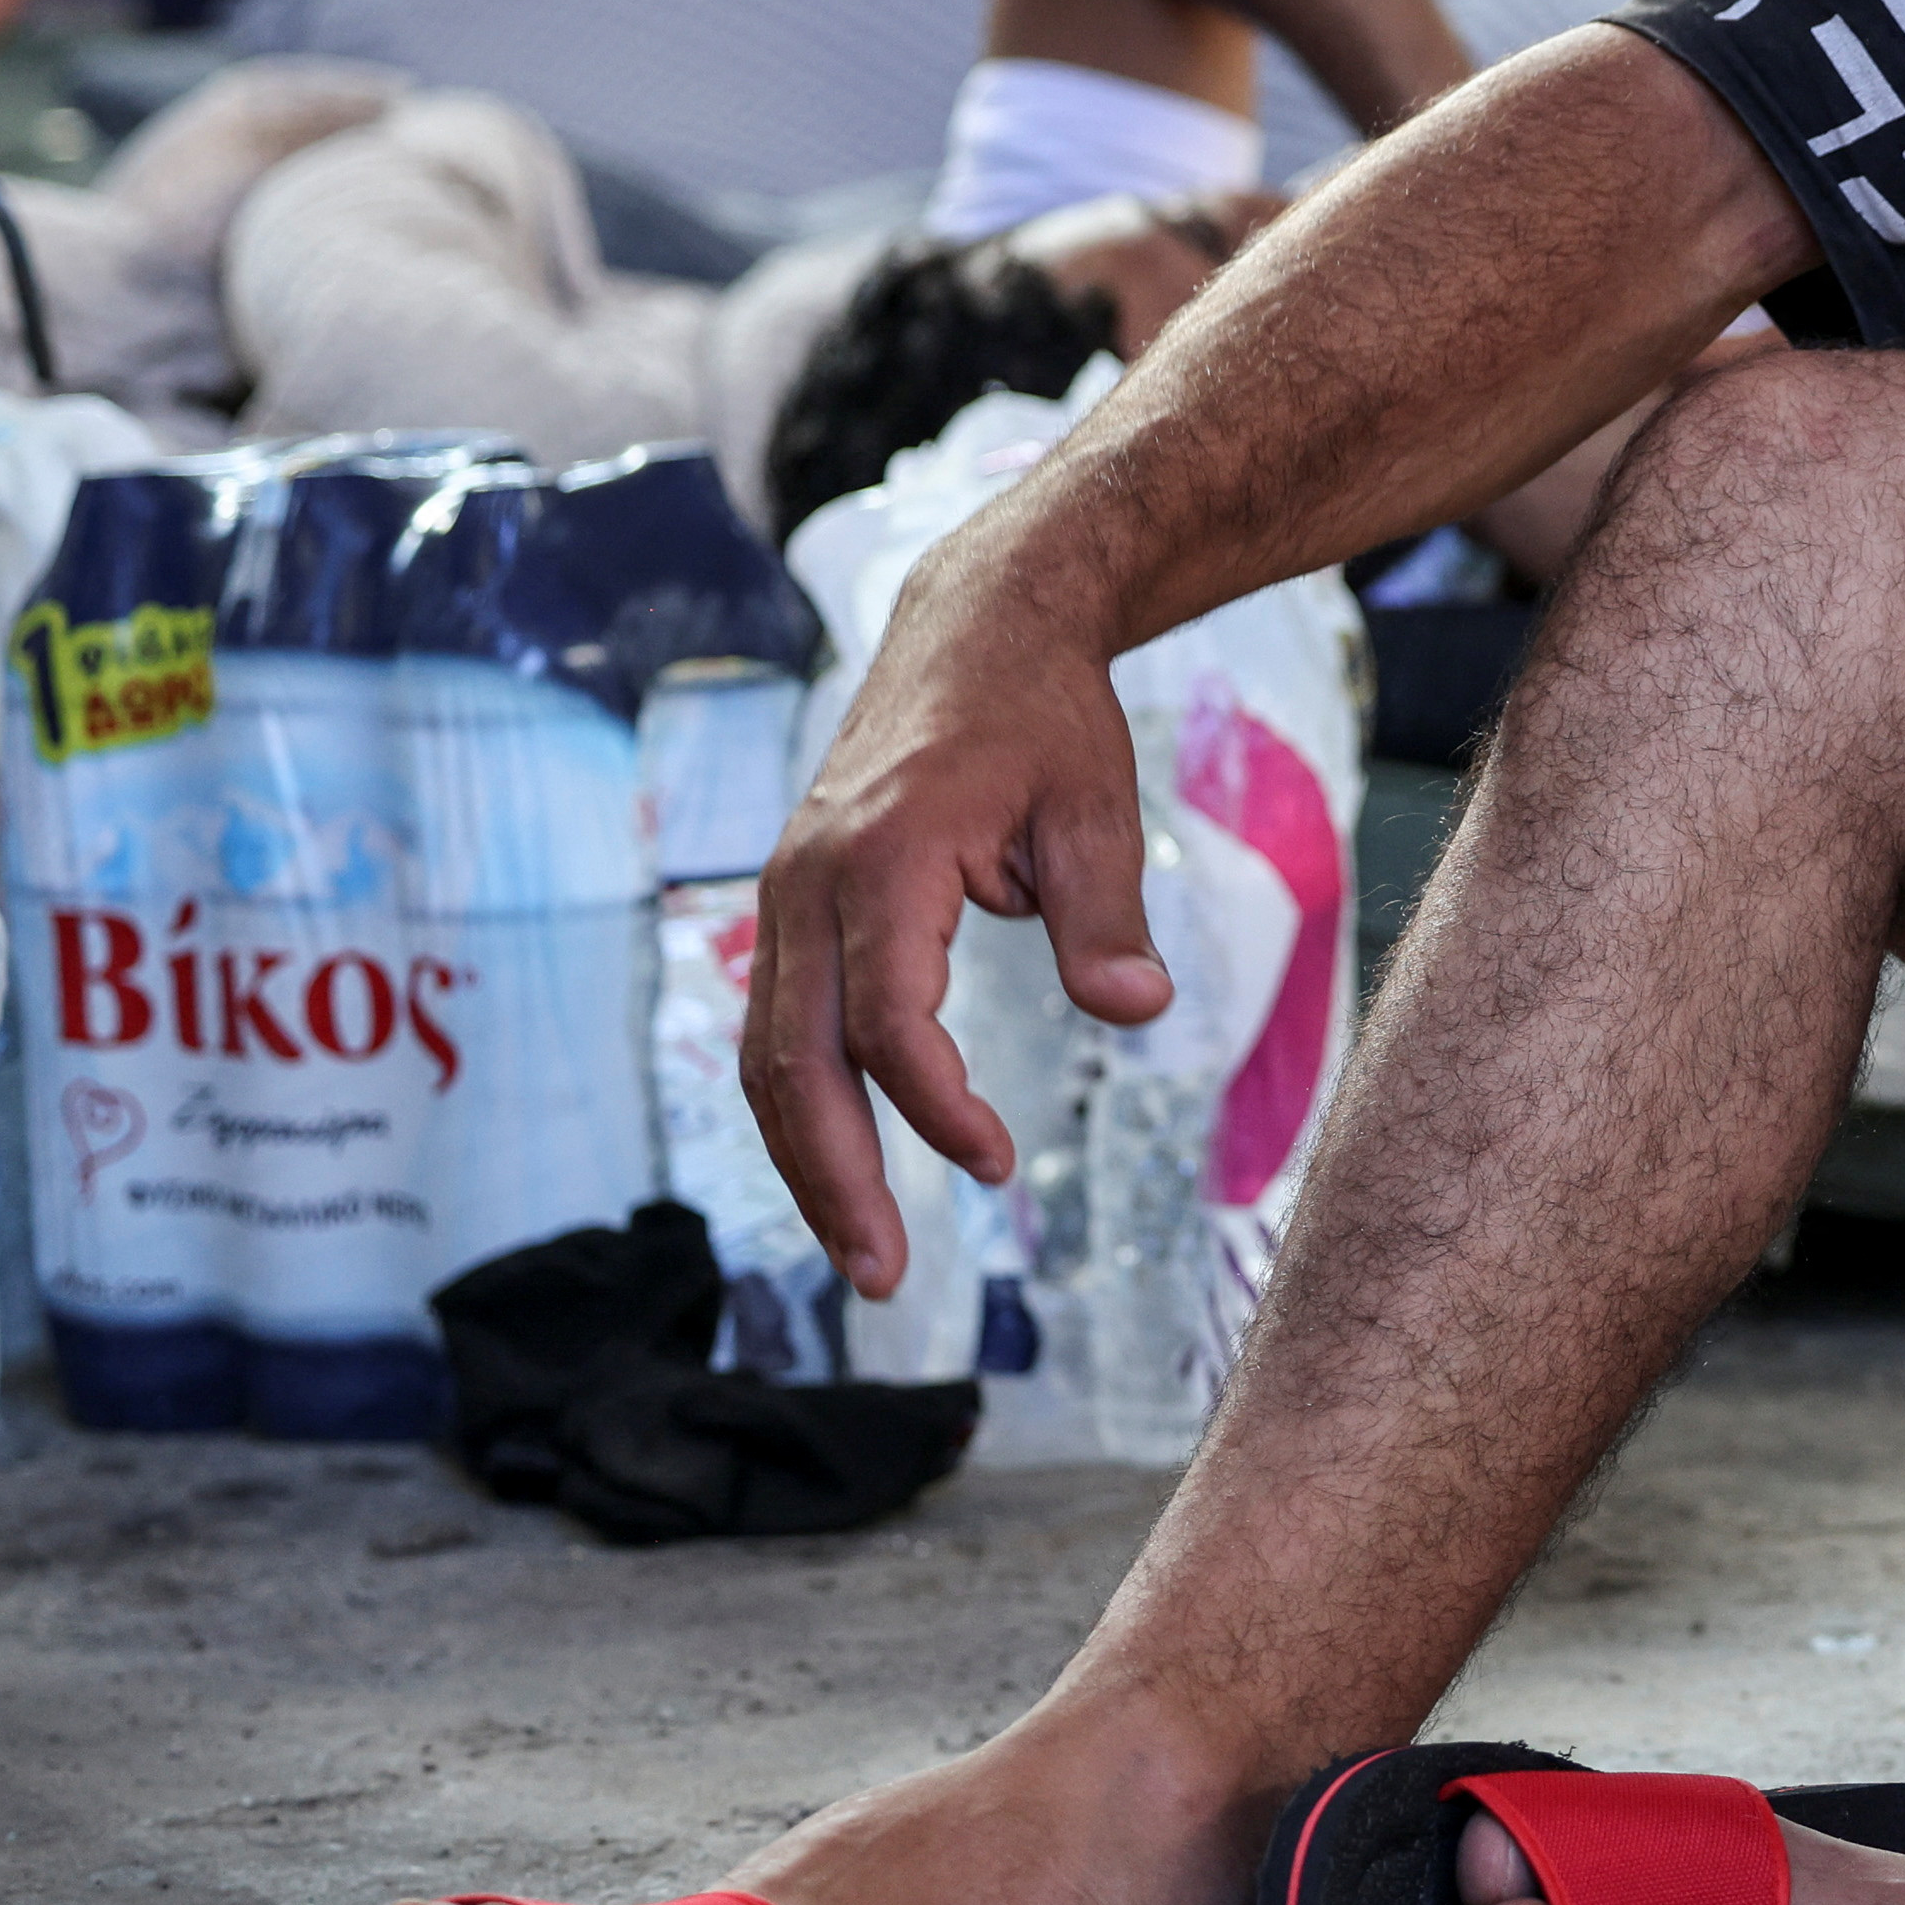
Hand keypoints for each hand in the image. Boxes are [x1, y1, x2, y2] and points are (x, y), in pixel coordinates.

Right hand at [748, 486, 1177, 1289]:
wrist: (977, 625)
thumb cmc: (1044, 716)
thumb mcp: (1097, 806)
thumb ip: (1106, 915)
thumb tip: (1136, 1012)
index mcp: (883, 855)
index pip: (886, 1016)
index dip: (934, 1103)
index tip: (997, 1162)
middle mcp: (810, 879)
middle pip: (795, 1058)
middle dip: (833, 1178)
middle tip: (885, 1278)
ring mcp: (786, 892)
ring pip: (769, 1054)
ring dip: (807, 1160)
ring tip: (864, 1254)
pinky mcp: (792, 904)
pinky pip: (777, 1024)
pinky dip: (801, 1105)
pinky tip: (844, 1170)